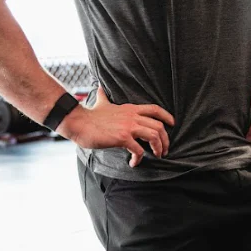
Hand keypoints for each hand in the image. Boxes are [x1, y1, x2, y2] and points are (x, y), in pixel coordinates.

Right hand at [60, 86, 174, 166]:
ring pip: (154, 136)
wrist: (79, 122)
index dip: (166, 116)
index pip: (155, 109)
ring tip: (156, 156)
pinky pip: (138, 150)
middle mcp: (132, 116)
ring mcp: (128, 127)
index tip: (172, 124)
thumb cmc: (89, 115)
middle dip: (165, 140)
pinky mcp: (122, 138)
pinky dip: (139, 158)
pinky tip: (133, 163)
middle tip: (163, 150)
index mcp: (131, 108)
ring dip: (158, 148)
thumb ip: (104, 97)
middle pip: (159, 126)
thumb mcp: (101, 102)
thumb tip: (100, 88)